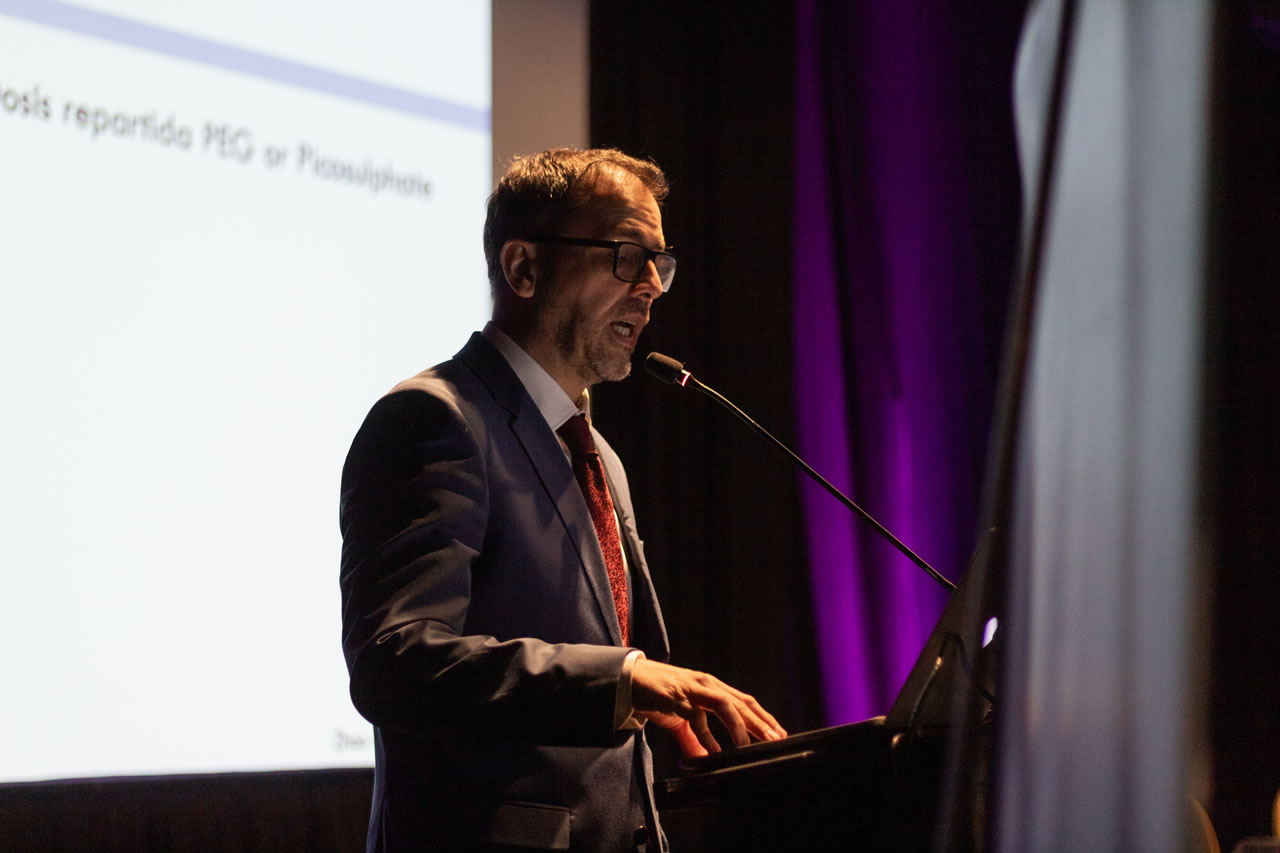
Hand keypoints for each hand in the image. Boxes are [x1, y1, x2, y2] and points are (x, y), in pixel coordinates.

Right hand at [630, 659, 786, 756]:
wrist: (631, 680)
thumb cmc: (658, 695)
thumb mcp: (681, 720)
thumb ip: (695, 740)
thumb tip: (706, 760)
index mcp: (712, 687)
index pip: (745, 701)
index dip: (763, 717)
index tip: (778, 733)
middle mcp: (707, 685)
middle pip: (741, 703)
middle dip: (760, 723)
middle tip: (776, 739)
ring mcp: (693, 690)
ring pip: (724, 705)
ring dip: (738, 726)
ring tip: (747, 746)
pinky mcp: (677, 698)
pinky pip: (696, 717)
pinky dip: (706, 735)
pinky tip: (713, 751)